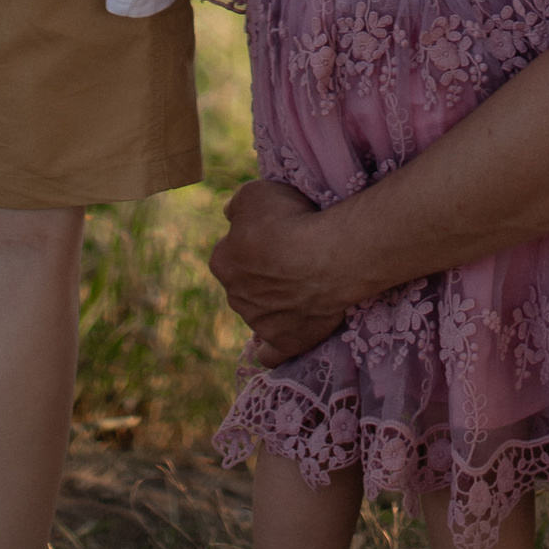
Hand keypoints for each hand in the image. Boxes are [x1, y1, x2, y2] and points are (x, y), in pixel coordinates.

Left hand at [209, 178, 356, 360]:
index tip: (276, 232)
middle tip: (293, 257)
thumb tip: (230, 214)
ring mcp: (258, 323)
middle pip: (245, 282)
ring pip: (259, 313)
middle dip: (263, 272)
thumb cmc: (289, 220)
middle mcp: (234, 296)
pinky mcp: (284, 343)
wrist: (327, 257)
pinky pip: (270, 354)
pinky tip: (278, 342)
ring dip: (274, 302)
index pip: (231, 249)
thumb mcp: (253, 193)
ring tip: (303, 286)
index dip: (254, 239)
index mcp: (222, 261)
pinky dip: (272, 349)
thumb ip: (236, 205)